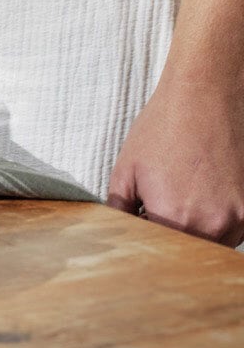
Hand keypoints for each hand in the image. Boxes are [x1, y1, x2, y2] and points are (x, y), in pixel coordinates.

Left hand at [108, 75, 243, 246]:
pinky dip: (218, 221)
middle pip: (185, 251)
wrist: (206, 96)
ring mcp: (238, 218)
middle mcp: (211, 225)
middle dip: (170, 236)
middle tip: (161, 207)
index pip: (155, 249)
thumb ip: (119, 208)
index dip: (145, 237)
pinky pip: (234, 229)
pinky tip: (204, 192)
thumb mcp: (126, 169)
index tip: (141, 222)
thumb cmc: (164, 128)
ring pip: (213, 244)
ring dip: (196, 231)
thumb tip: (115, 231)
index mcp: (174, 219)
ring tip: (184, 195)